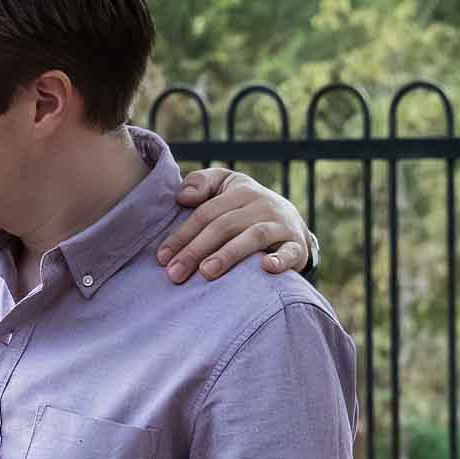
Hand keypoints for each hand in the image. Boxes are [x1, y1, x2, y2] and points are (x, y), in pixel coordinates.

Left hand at [159, 168, 309, 281]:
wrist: (292, 223)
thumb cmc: (245, 208)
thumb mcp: (224, 187)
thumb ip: (201, 183)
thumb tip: (182, 197)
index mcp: (239, 191)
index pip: (205, 213)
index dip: (182, 235)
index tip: (162, 258)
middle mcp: (261, 205)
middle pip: (224, 226)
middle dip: (196, 250)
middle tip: (175, 274)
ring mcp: (280, 225)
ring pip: (253, 237)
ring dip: (228, 255)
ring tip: (206, 273)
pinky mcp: (297, 246)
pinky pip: (289, 252)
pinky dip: (279, 260)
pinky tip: (265, 268)